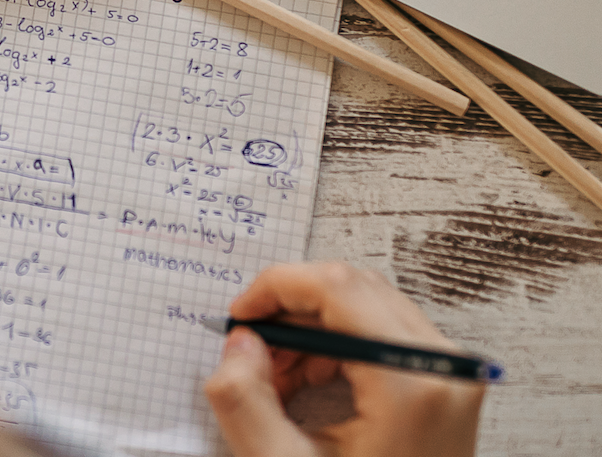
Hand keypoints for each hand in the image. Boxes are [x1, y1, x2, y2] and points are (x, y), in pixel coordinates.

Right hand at [204, 262, 483, 456]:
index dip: (276, 288)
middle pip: (351, 289)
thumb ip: (245, 403)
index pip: (337, 289)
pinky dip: (337, 342)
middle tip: (252, 347)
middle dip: (290, 310)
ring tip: (277, 376)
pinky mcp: (445, 379)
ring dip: (310, 326)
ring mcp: (450, 371)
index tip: (240, 315)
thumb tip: (239, 343)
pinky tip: (309, 379)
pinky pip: (383, 328)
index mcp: (410, 385)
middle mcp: (442, 366)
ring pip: (366, 303)